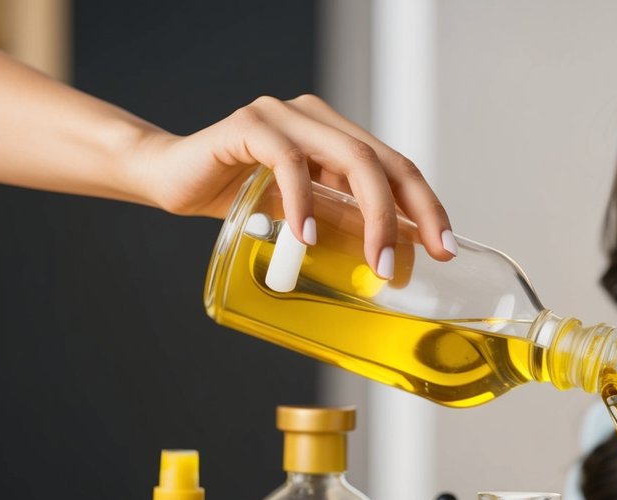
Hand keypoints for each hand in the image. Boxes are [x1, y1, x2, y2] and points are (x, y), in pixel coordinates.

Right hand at [135, 94, 454, 267]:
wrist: (171, 179)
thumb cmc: (240, 198)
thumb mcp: (306, 216)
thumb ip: (344, 223)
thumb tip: (395, 257)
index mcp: (338, 136)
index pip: (398, 167)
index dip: (427, 206)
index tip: (445, 247)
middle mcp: (318, 118)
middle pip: (382, 162)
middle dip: (407, 215)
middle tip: (408, 265)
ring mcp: (284, 116)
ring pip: (349, 158)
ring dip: (370, 215)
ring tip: (374, 262)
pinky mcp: (249, 126)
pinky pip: (289, 161)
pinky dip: (303, 202)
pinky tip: (305, 238)